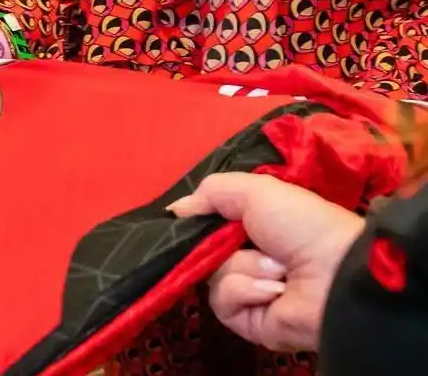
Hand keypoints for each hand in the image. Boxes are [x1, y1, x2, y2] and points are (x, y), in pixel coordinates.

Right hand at [169, 173, 363, 352]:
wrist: (335, 274)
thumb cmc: (300, 224)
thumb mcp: (255, 190)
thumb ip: (211, 192)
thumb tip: (176, 210)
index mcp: (252, 225)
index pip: (208, 224)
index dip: (198, 220)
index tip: (189, 216)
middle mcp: (247, 256)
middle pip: (203, 250)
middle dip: (218, 243)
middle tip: (242, 239)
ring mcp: (248, 290)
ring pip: (212, 274)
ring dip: (243, 267)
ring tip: (277, 268)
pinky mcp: (249, 321)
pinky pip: (224, 301)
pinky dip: (245, 290)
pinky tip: (273, 288)